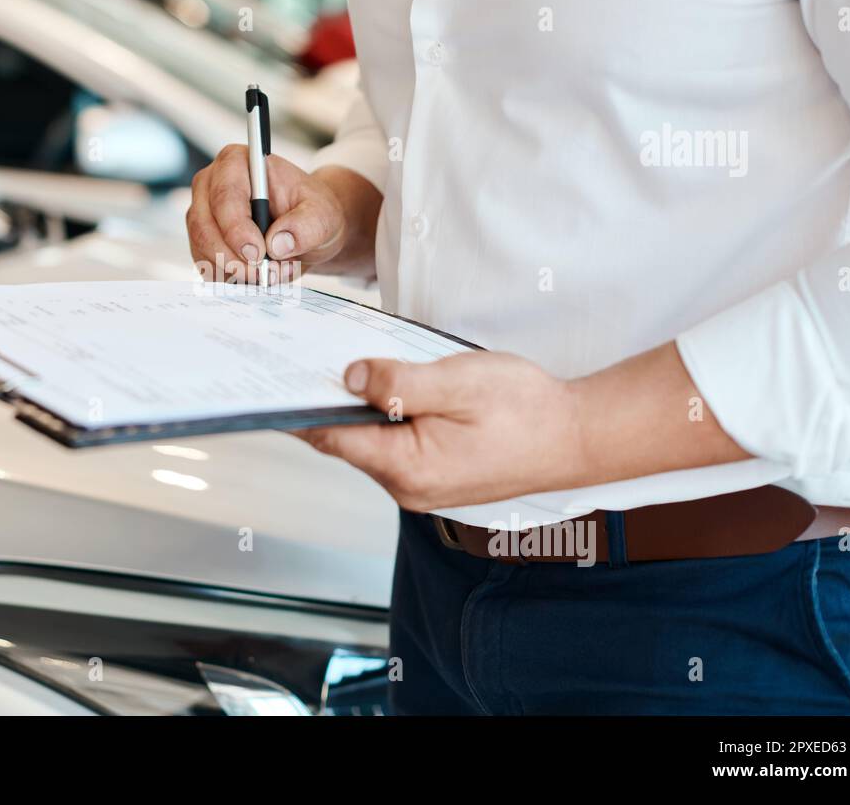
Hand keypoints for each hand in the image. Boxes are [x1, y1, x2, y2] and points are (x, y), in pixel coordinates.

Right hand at [185, 145, 351, 283]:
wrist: (307, 229)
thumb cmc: (311, 212)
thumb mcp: (322, 215)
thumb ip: (305, 226)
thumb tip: (277, 244)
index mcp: (237, 163)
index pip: (225, 196)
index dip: (237, 229)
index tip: (258, 254)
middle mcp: (210, 185)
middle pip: (204, 226)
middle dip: (233, 258)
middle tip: (264, 275)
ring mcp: (202, 213)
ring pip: (202, 249)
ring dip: (235, 271)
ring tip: (270, 274)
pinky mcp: (202, 240)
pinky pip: (205, 265)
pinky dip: (230, 278)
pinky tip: (257, 276)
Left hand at [297, 353, 588, 509]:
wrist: (577, 437)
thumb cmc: (527, 411)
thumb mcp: (457, 382)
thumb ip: (398, 382)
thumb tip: (349, 377)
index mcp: (408, 468)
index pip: (332, 436)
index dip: (298, 407)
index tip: (271, 383)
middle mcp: (407, 488)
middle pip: (344, 441)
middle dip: (322, 403)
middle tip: (298, 361)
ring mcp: (419, 487)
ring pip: (367, 443)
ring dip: (353, 409)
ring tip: (338, 367)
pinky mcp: (432, 477)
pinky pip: (390, 447)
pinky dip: (378, 419)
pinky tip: (380, 389)